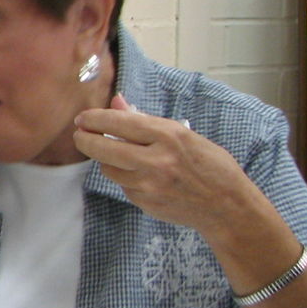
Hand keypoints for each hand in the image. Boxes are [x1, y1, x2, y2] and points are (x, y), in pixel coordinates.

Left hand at [72, 94, 256, 236]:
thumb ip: (145, 120)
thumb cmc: (209, 164)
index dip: (94, 119)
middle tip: (80, 135)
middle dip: (85, 139)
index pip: (118, 122)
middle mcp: (156, 159)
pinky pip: (123, 185)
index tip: (82, 119)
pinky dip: (125, 178)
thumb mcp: (183, 134)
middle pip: (102, 147)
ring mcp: (149, 184)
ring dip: (108, 160)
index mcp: (167, 135)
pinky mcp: (145, 202)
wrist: (226, 205)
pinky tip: (142, 175)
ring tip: (121, 155)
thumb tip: (117, 102)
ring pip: (108, 168)